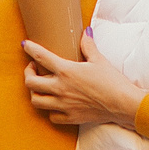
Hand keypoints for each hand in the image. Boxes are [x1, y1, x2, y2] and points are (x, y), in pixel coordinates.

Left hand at [23, 31, 146, 128]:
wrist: (123, 104)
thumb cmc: (112, 81)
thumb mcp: (99, 60)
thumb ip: (88, 45)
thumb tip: (86, 32)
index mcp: (66, 71)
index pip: (41, 57)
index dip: (30, 49)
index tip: (25, 44)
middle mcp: (60, 88)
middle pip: (30, 82)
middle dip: (28, 73)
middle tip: (33, 69)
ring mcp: (63, 105)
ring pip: (36, 101)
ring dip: (35, 93)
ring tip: (40, 87)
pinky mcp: (70, 117)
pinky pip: (51, 116)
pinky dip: (50, 110)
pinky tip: (55, 104)